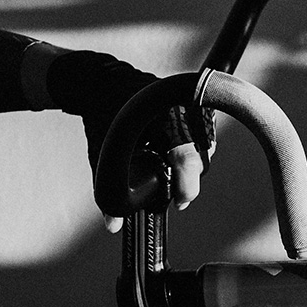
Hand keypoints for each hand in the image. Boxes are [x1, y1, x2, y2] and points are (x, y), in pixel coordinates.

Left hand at [101, 110, 215, 233]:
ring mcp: (191, 103)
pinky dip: (196, 147)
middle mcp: (181, 107)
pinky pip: (205, 132)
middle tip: (177, 196)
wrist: (101, 81)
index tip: (179, 202)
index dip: (186, 184)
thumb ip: (106, 189)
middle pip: (201, 156)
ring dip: (193, 163)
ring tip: (174, 172)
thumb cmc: (101, 117)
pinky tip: (177, 154)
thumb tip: (113, 225)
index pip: (184, 155)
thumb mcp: (100, 153)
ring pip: (206, 145)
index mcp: (159, 118)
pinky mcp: (194, 104)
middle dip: (189, 179)